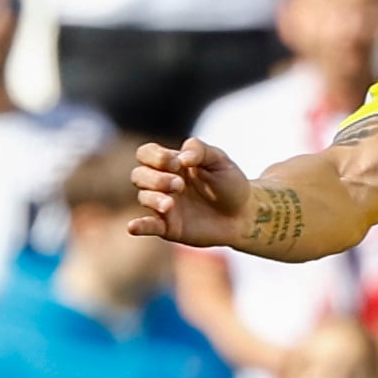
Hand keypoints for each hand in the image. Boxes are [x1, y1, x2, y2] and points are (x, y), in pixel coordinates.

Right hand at [129, 137, 257, 247]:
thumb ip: (200, 150)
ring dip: (154, 198)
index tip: (177, 164)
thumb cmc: (230, 183)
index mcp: (172, 164)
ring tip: (171, 204)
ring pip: (143, 197)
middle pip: (139, 175)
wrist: (244, 214)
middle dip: (156, 178)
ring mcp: (164, 205)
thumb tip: (181, 158)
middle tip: (180, 185)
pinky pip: (148, 226)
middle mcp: (162, 183)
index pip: (146, 153)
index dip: (155, 156)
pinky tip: (133, 227)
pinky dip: (138, 226)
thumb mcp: (220, 160)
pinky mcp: (169, 227)